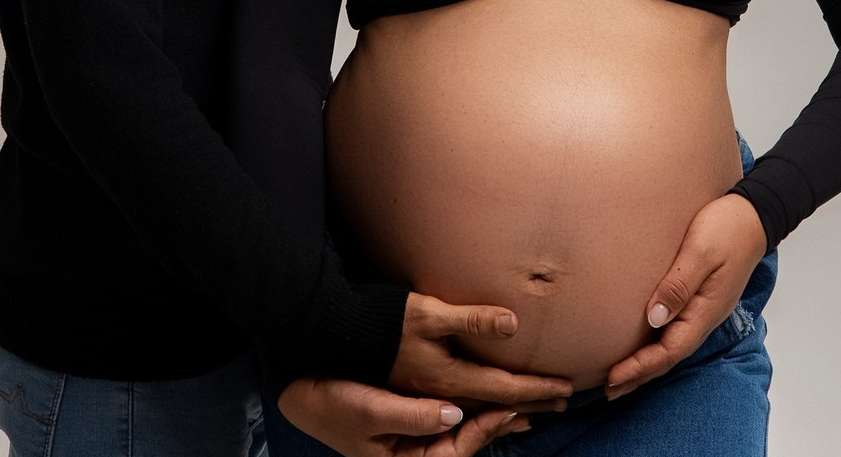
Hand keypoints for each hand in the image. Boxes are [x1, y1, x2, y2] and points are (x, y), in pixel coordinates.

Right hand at [278, 377, 530, 456]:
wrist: (300, 390)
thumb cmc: (332, 401)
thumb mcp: (370, 410)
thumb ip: (412, 415)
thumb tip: (455, 413)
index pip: (458, 446)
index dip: (489, 427)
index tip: (516, 407)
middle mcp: (412, 455)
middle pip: (467, 442)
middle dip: (501, 425)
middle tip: (539, 406)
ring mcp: (411, 441)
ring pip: (461, 430)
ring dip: (490, 417)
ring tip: (523, 406)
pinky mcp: (408, 422)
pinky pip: (449, 418)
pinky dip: (471, 408)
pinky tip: (486, 397)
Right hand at [389, 292, 571, 405]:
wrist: (334, 348)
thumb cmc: (383, 326)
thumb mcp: (427, 315)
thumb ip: (469, 321)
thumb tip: (511, 322)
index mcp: (445, 385)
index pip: (502, 393)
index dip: (535, 390)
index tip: (565, 387)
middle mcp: (438, 403)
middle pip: (495, 410)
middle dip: (530, 405)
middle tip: (562, 400)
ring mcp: (425, 405)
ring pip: (478, 414)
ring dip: (509, 410)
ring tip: (534, 409)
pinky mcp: (415, 399)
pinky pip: (461, 411)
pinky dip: (484, 409)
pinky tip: (489, 405)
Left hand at [604, 194, 766, 399]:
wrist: (752, 215)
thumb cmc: (725, 228)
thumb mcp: (699, 252)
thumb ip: (678, 285)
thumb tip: (653, 319)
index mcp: (705, 310)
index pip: (669, 350)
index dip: (640, 367)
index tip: (613, 378)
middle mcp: (705, 316)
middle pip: (670, 356)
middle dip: (640, 374)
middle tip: (608, 389)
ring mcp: (704, 308)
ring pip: (672, 345)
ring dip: (647, 363)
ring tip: (621, 375)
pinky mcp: (700, 298)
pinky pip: (676, 330)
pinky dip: (657, 343)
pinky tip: (644, 341)